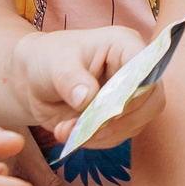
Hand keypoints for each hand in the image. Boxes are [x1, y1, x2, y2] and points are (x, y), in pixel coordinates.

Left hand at [3, 25, 151, 141]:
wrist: (33, 81)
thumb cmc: (48, 59)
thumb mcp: (55, 63)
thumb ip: (71, 79)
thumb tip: (86, 98)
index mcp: (125, 45)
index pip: (146, 69)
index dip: (134, 92)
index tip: (109, 110)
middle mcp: (135, 71)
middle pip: (150, 101)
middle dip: (117, 120)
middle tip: (83, 128)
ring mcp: (130, 97)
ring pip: (134, 124)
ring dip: (100, 134)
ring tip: (65, 130)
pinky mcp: (120, 119)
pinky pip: (117, 137)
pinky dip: (94, 140)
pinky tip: (69, 134)